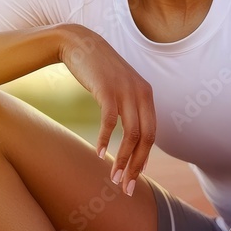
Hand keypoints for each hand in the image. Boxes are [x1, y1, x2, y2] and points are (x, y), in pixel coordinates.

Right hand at [58, 24, 155, 195]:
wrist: (79, 43)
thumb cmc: (97, 69)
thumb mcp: (119, 86)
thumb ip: (128, 105)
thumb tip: (132, 134)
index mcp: (146, 95)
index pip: (151, 134)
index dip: (143, 158)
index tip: (134, 177)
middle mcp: (141, 93)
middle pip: (146, 138)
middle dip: (136, 166)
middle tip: (126, 187)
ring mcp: (125, 91)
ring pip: (131, 134)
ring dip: (122, 159)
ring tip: (113, 178)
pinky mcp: (107, 90)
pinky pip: (110, 122)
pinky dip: (105, 140)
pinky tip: (98, 153)